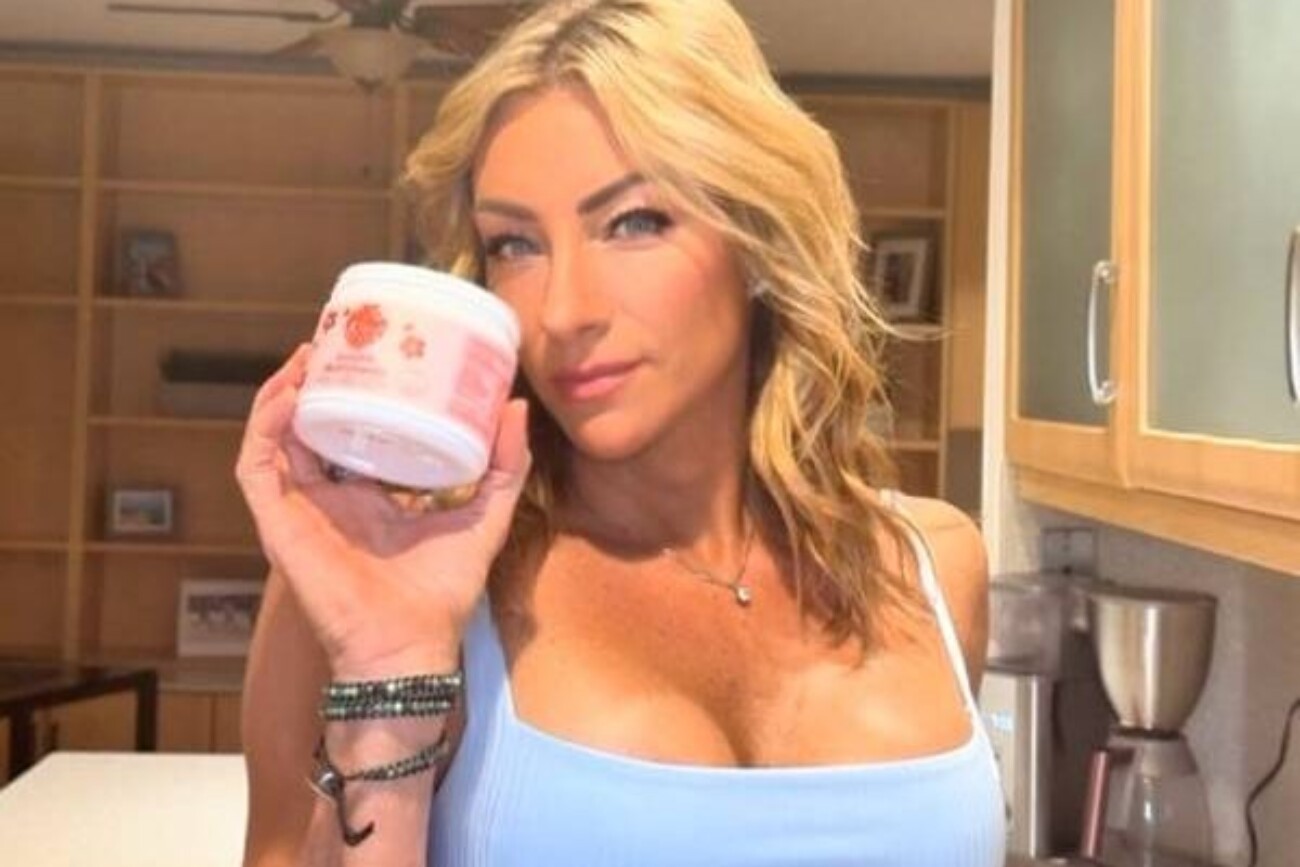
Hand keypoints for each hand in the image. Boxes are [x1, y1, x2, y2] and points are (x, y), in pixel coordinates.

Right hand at [235, 344, 530, 679]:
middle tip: (337, 338)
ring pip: (275, 435)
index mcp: (368, 494)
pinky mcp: (278, 524)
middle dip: (315, 379)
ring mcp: (299, 508)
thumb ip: (504, 466)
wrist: (407, 645)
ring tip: (309, 355)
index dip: (354, 389)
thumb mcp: (483, 514)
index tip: (372, 349)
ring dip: (285, 391)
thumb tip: (515, 405)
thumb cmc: (441, 592)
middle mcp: (329, 497)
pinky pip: (257, 466)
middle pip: (309, 423)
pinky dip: (268, 426)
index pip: (350, 429)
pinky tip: (291, 395)